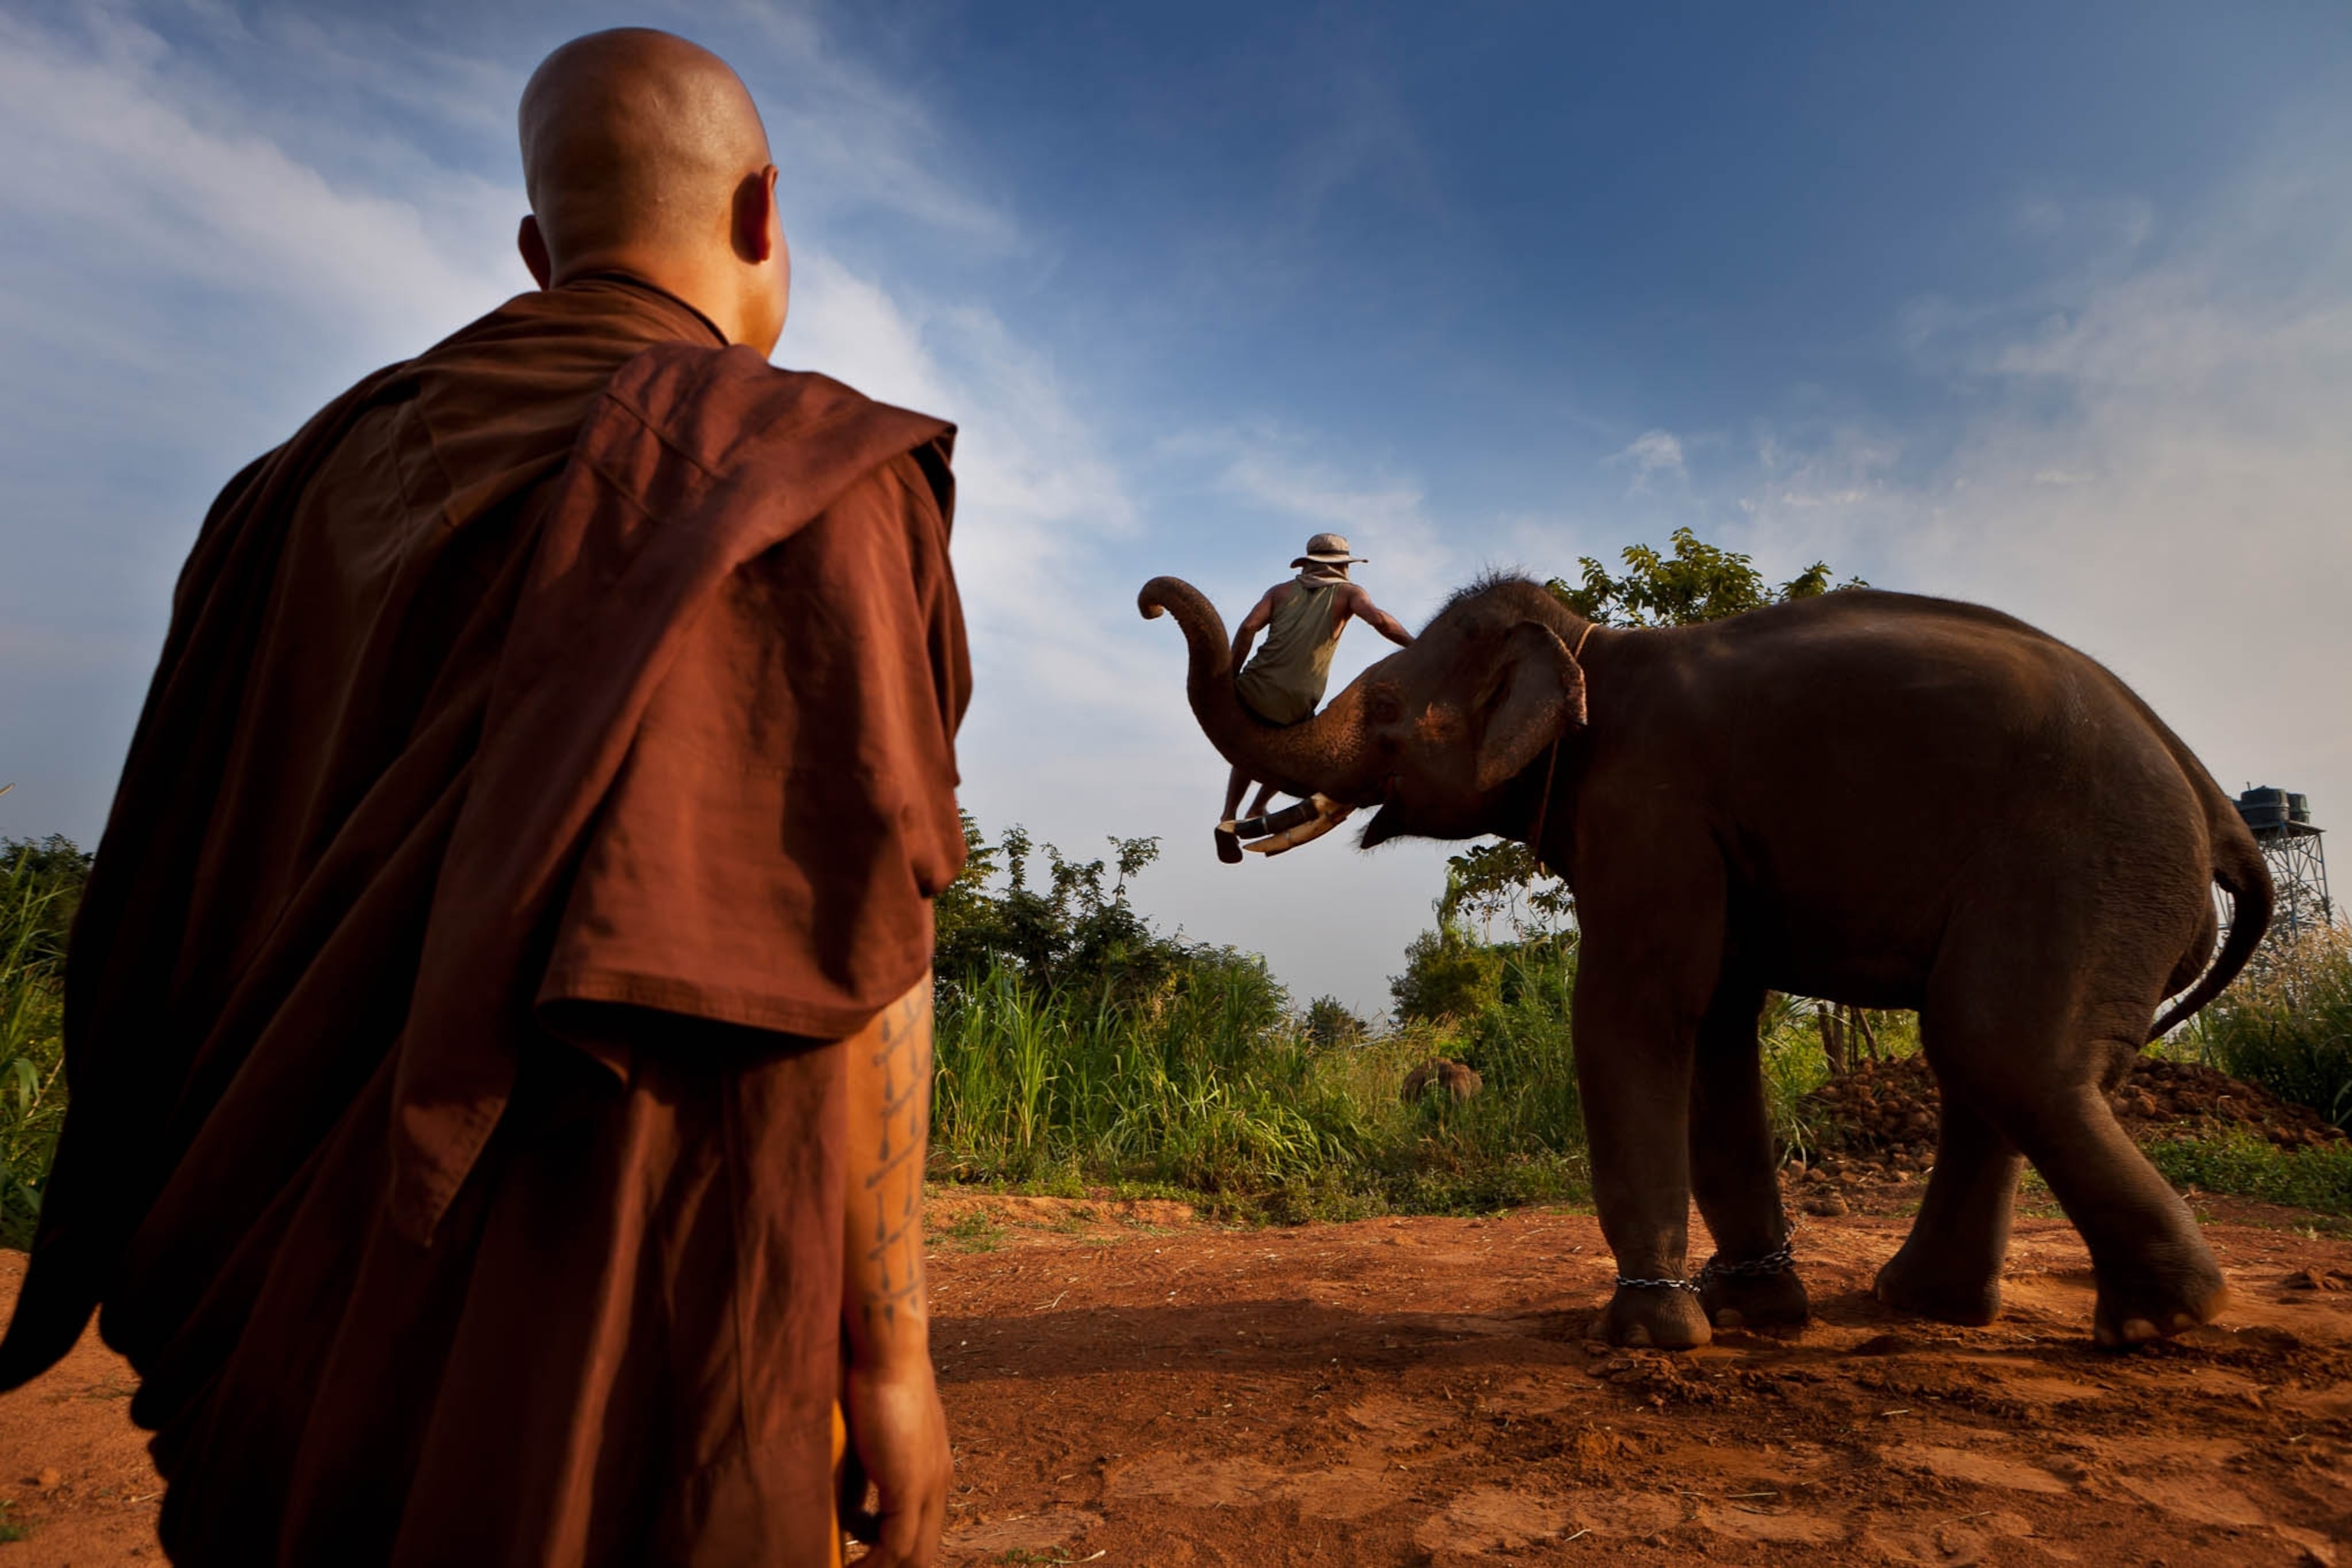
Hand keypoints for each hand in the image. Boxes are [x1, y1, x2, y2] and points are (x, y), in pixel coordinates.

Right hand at [840, 1350, 950, 1565]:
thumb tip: (846, 1506)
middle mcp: (938, 1483)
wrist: (889, 1351)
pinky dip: (870, 1566)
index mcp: (932, 1470)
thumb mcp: (868, 1440)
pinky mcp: (911, 1487)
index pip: (920, 1530)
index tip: (863, 1559)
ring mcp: (929, 1487)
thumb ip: (862, 1475)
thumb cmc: (873, 1381)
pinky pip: (895, 1548)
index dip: (893, 1553)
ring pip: (913, 1556)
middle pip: (922, 1551)